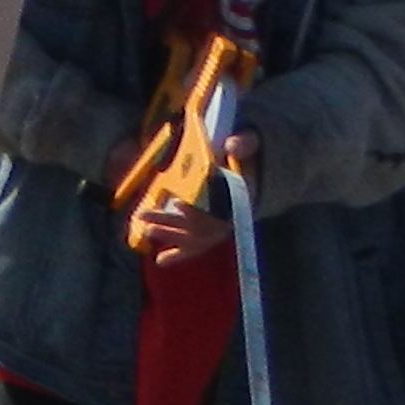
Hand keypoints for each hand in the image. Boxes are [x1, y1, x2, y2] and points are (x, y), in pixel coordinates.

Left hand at [124, 133, 258, 264]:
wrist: (259, 171)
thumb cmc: (247, 156)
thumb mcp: (250, 144)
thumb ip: (244, 144)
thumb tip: (232, 145)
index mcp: (243, 195)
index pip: (222, 208)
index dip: (201, 210)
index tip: (178, 205)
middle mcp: (232, 215)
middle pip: (202, 225)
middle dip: (173, 222)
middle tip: (145, 216)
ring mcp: (222, 225)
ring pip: (197, 236)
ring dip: (171, 235)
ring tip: (147, 230)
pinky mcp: (212, 230)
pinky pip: (198, 247)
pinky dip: (180, 255)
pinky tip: (160, 261)